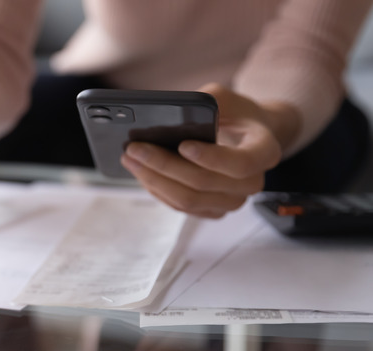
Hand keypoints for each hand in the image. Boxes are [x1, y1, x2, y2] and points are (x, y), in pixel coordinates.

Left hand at [121, 83, 285, 217]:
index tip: (182, 144)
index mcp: (264, 151)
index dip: (210, 158)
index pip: (240, 163)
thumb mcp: (225, 97)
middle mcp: (252, 182)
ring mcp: (232, 201)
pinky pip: (182, 207)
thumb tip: (168, 115)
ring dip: (154, 180)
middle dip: (163, 165)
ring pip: (188, 200)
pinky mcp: (212, 210)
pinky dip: (158, 190)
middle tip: (134, 149)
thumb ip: (204, 101)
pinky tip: (141, 172)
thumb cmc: (234, 113)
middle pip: (203, 183)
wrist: (246, 135)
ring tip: (130, 159)